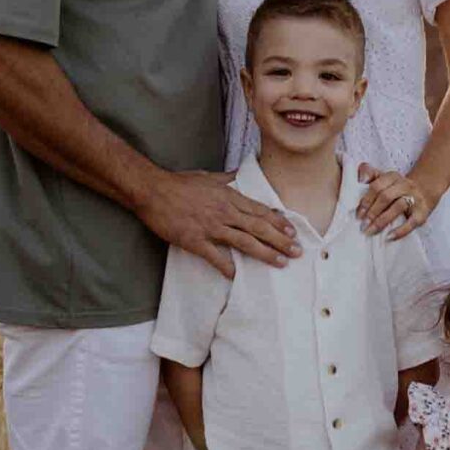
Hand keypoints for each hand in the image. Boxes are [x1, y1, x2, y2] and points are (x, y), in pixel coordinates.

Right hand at [142, 170, 296, 279]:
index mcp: (229, 196)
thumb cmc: (179, 183)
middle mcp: (224, 211)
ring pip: (245, 242)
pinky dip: (227, 267)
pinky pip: (215, 257)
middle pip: (259, 227)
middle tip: (297, 251)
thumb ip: (227, 178)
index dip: (278, 222)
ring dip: (266, 253)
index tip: (292, 231)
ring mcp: (210, 226)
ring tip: (281, 262)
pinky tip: (237, 276)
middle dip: (281, 240)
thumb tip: (240, 173)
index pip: (260, 211)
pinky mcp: (194, 240)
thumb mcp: (208, 176)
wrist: (152, 190)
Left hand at [358, 164, 433, 238]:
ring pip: (397, 207)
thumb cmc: (397, 189)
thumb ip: (370, 175)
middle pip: (386, 196)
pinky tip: (389, 237)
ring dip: (382, 220)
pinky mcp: (423, 212)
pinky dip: (400, 230)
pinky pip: (412, 222)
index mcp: (393, 176)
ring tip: (371, 231)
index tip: (358, 214)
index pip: (376, 186)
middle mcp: (405, 185)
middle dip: (372, 212)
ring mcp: (415, 198)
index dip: (366, 201)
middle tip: (363, 225)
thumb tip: (360, 179)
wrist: (425, 191)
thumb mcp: (385, 179)